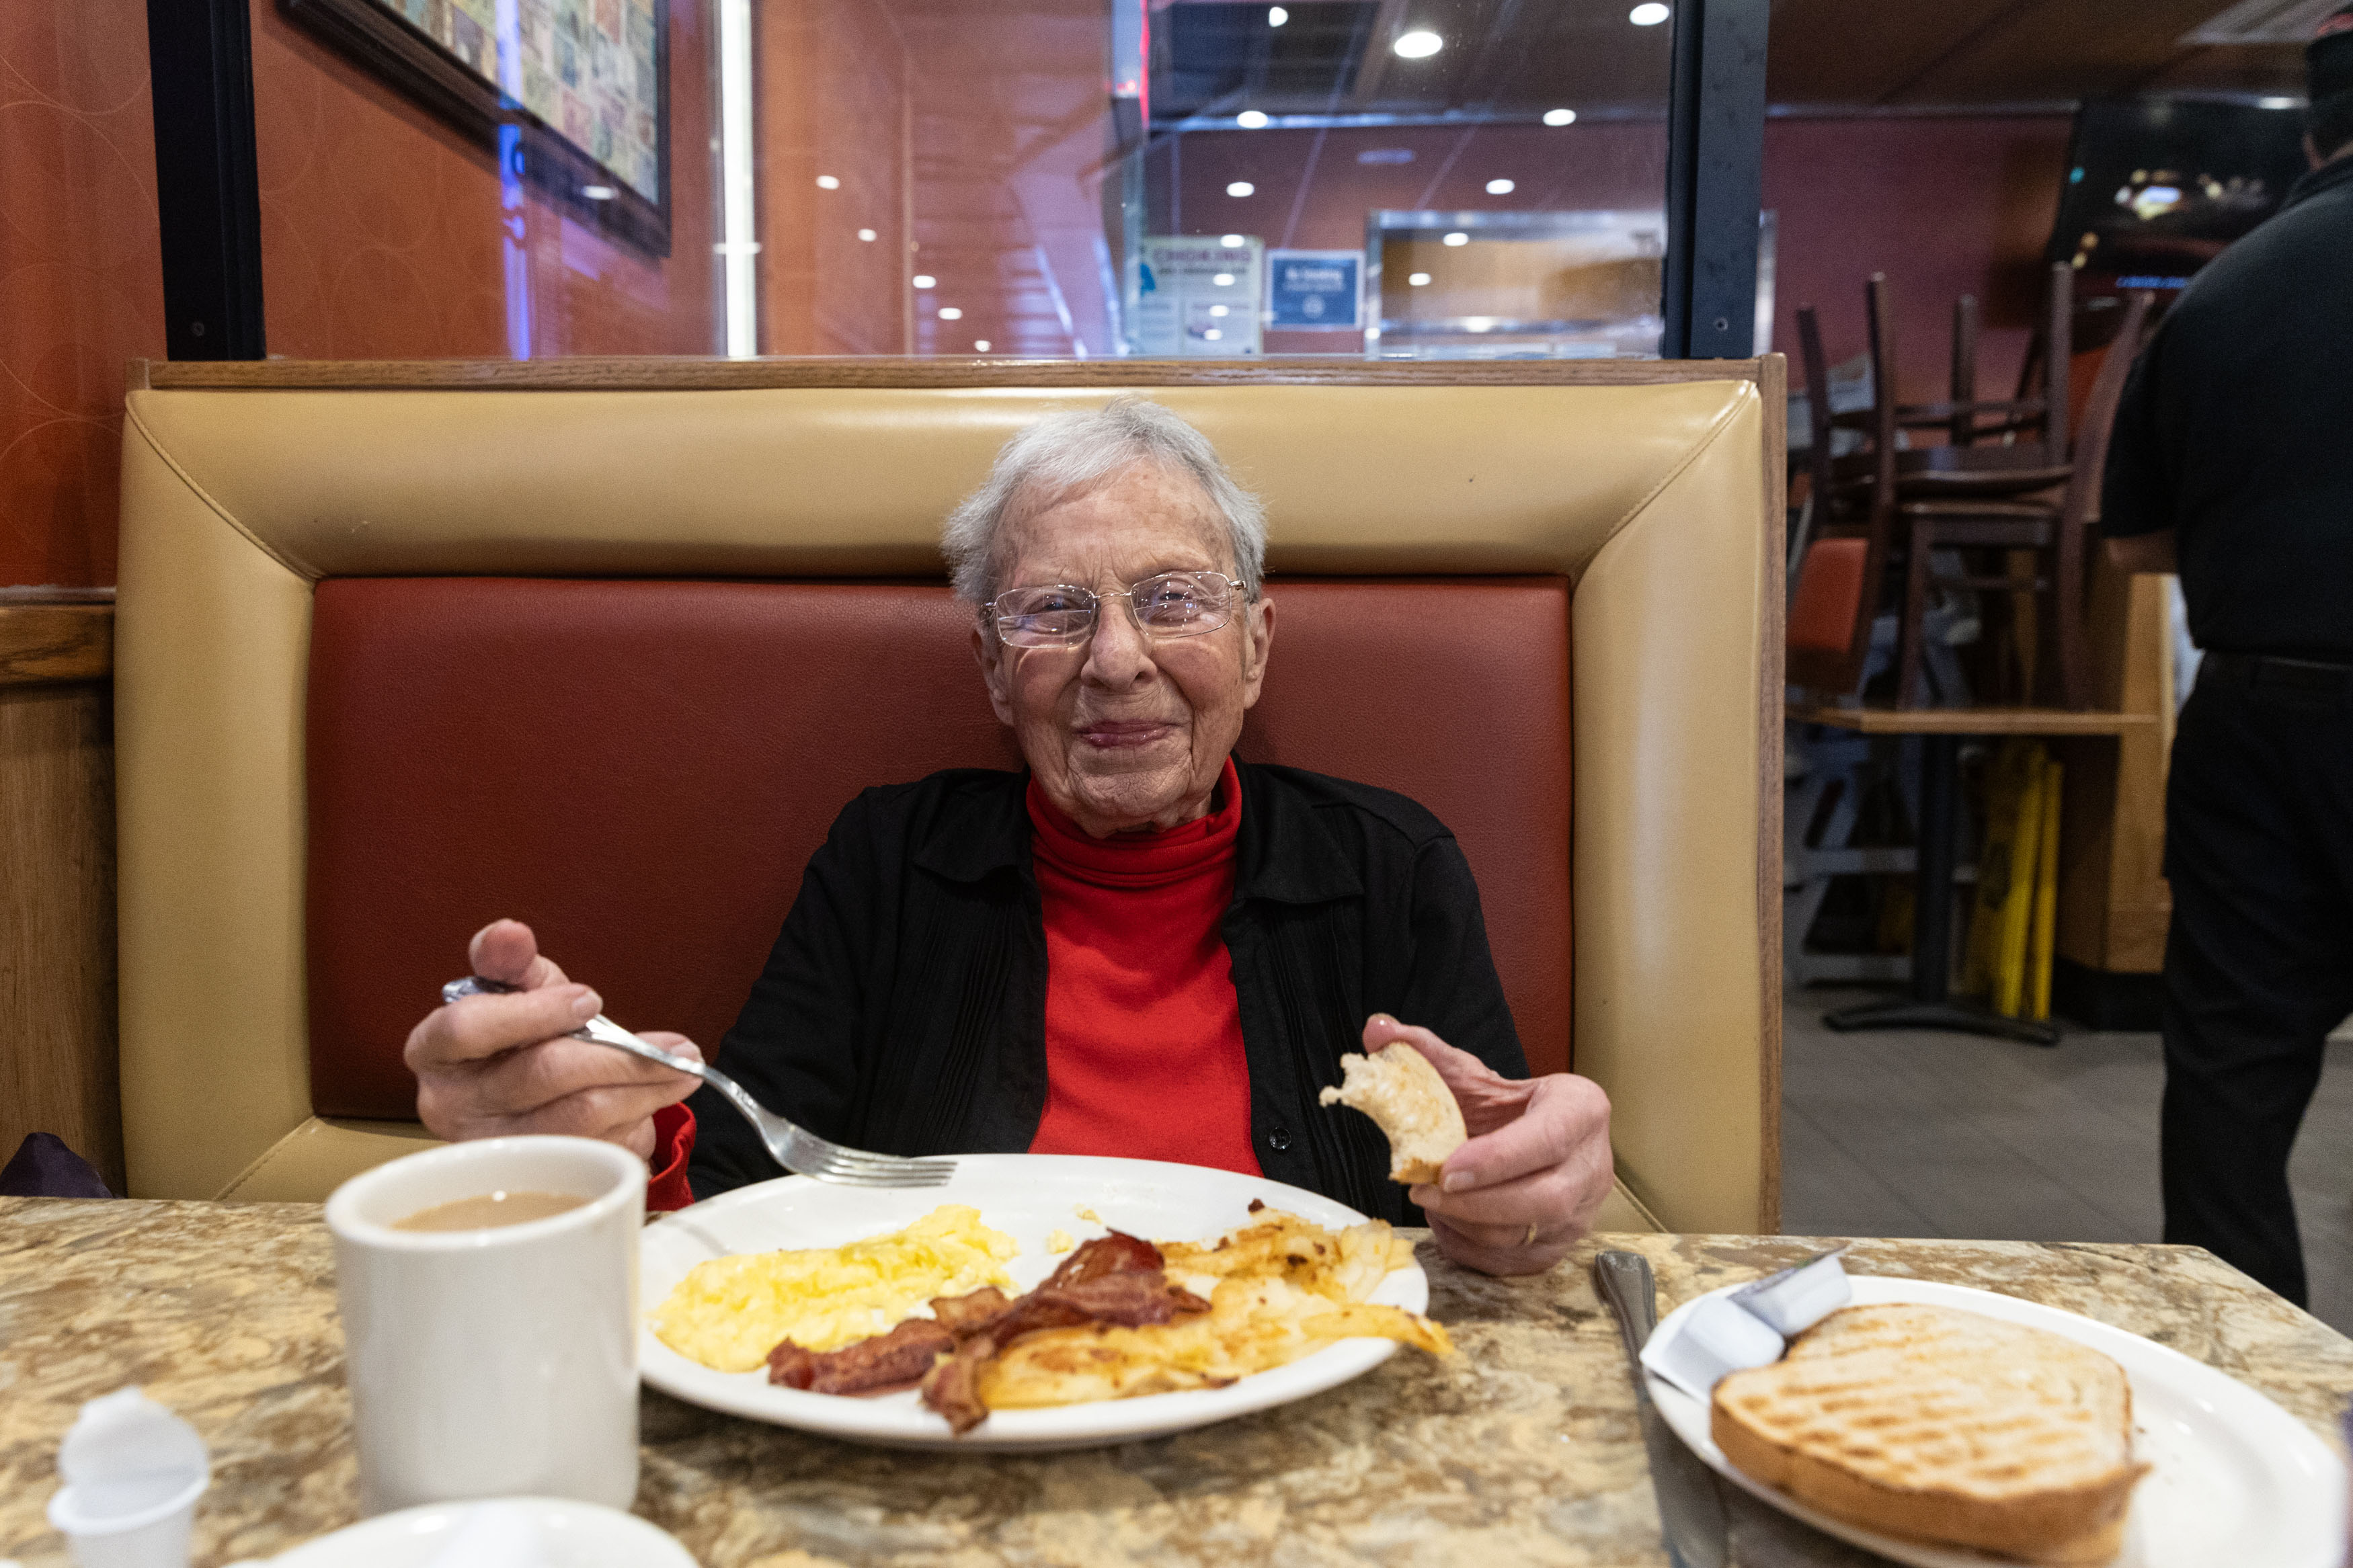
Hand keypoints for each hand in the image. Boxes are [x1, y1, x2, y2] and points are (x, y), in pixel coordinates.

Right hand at [405, 919, 702, 1162]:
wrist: (532, 1094)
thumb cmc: (520, 1033)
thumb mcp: (518, 988)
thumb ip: (510, 959)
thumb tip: (508, 932)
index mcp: (433, 1051)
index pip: (467, 1028)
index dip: (533, 1012)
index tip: (591, 999)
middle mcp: (450, 1106)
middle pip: (541, 1075)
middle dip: (620, 1057)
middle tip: (679, 1048)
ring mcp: (491, 1149)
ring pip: (579, 1117)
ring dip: (643, 1091)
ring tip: (683, 1070)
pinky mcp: (533, 1177)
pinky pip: (596, 1149)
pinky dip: (632, 1123)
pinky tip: (648, 1103)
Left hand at [1362, 1014, 1612, 1275]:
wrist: (1535, 1132)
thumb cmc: (1504, 1105)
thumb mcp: (1472, 1074)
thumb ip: (1426, 1053)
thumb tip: (1377, 1030)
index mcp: (1580, 1108)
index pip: (1548, 1139)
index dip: (1497, 1159)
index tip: (1446, 1168)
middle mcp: (1592, 1164)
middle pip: (1543, 1199)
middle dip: (1476, 1203)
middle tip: (1423, 1190)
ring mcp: (1582, 1211)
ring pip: (1528, 1235)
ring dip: (1467, 1226)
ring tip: (1430, 1202)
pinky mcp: (1561, 1244)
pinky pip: (1516, 1262)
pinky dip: (1473, 1250)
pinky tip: (1447, 1224)